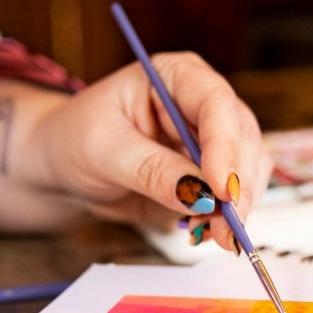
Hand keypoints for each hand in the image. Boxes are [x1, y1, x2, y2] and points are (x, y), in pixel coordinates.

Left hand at [0, 51, 271, 250]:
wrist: (64, 171)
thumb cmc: (73, 141)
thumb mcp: (102, 151)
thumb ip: (150, 169)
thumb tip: (197, 195)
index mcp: (175, 76)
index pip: (214, 101)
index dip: (224, 144)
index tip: (218, 186)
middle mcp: (201, 103)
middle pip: (242, 137)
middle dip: (237, 184)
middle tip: (227, 224)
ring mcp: (211, 140)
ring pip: (248, 168)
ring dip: (240, 206)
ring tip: (221, 237)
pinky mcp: (210, 175)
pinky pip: (235, 195)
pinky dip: (230, 217)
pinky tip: (214, 233)